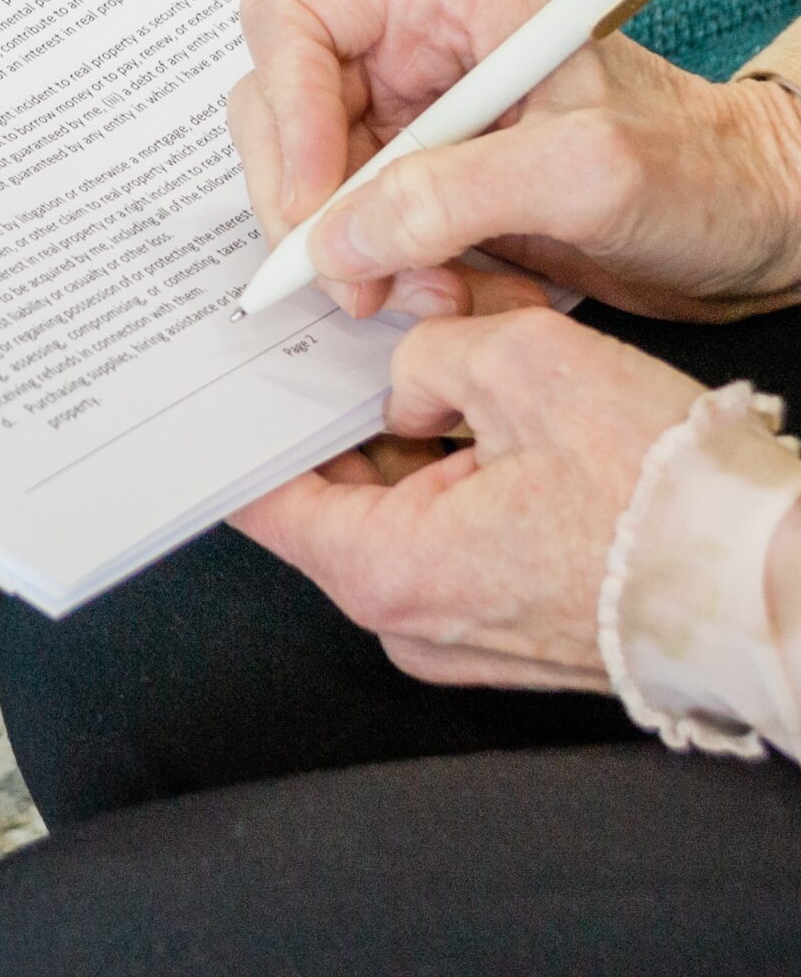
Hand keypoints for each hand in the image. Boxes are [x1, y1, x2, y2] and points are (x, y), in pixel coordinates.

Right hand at [227, 0, 800, 322]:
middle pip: (279, 107)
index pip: (294, 18)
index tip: (312, 205)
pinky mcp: (417, 179)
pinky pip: (353, 232)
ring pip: (309, 182)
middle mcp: (414, 44)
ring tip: (438, 291)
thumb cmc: (699, 171)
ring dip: (356, 256)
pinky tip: (462, 290)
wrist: (751, 228)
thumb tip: (334, 241)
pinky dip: (391, 277)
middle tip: (356, 282)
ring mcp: (410, 115)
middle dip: (312, 206)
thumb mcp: (585, 175)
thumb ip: (451, 196)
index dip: (285, 109)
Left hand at [231, 307, 702, 690]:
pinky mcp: (507, 628)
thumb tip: (405, 379)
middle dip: (339, 413)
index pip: (262, 497)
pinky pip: (447, 538)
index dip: (245, 424)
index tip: (230, 376)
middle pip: (330, 496)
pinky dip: (452, 477)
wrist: (774, 593)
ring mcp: (459, 634)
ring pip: (394, 510)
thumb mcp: (525, 365)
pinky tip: (483, 423)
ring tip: (437, 373)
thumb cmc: (666, 498)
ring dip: (407, 440)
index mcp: (385, 568)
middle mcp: (408, 621)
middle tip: (346, 342)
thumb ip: (427, 355)